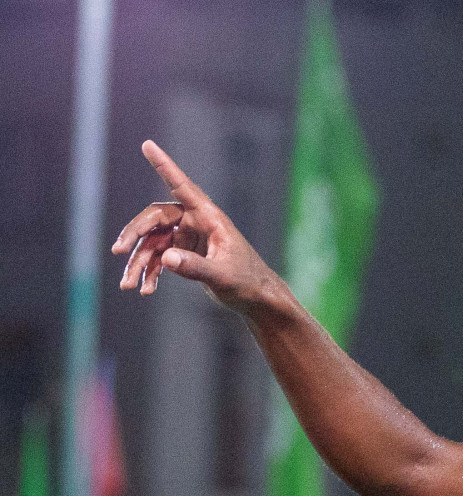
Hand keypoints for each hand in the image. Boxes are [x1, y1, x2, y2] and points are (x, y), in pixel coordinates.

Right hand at [112, 140, 283, 313]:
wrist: (256, 298)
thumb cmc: (247, 281)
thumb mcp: (223, 276)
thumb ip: (196, 267)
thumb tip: (166, 259)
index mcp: (209, 217)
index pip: (182, 186)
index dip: (164, 165)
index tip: (148, 144)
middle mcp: (196, 222)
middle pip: (156, 218)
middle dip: (135, 234)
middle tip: (119, 251)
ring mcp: (189, 237)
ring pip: (153, 242)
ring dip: (139, 262)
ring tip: (128, 285)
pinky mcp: (185, 253)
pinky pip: (159, 257)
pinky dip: (150, 272)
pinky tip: (145, 289)